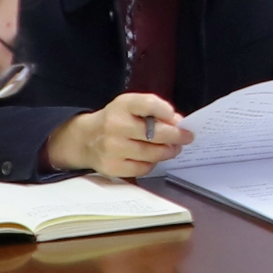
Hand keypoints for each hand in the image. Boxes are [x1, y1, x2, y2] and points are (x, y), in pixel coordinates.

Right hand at [46, 91, 189, 180]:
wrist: (86, 139)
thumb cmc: (116, 120)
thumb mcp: (131, 106)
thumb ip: (154, 111)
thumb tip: (178, 123)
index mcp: (122, 106)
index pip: (149, 104)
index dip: (166, 111)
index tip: (176, 118)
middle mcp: (115, 125)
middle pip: (156, 133)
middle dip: (176, 136)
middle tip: (186, 137)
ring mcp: (112, 148)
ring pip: (152, 153)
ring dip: (168, 151)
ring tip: (173, 148)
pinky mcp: (112, 166)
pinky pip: (143, 168)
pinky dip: (152, 163)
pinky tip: (153, 157)